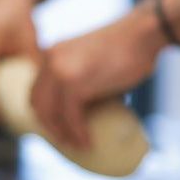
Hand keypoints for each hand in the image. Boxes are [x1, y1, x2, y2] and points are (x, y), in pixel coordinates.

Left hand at [30, 4, 165, 149]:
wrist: (143, 34)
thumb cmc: (127, 49)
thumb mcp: (93, 63)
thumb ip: (84, 82)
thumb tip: (89, 112)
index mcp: (51, 54)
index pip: (36, 91)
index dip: (44, 115)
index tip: (59, 131)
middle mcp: (50, 60)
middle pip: (38, 104)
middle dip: (50, 127)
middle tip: (68, 141)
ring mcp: (60, 71)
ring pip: (51, 114)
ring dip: (63, 134)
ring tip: (78, 145)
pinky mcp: (75, 83)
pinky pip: (70, 117)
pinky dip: (77, 133)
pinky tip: (87, 142)